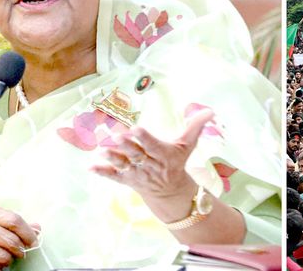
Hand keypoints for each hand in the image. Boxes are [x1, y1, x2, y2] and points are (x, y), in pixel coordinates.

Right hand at [0, 204, 38, 269]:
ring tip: (5, 257)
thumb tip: (37, 228)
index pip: (15, 221)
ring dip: (8, 260)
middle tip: (20, 253)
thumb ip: (15, 225)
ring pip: (3, 255)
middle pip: (11, 240)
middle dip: (20, 250)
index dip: (28, 233)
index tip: (33, 242)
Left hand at [92, 108, 214, 221]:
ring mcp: (137, 173)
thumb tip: (210, 110)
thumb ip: (196, 126)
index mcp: (163, 154)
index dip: (145, 138)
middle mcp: (149, 164)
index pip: (153, 145)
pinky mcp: (127, 180)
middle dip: (126, 146)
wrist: (171, 192)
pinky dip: (103, 172)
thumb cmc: (177, 162)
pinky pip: (114, 176)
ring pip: (124, 165)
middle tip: (116, 136)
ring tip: (102, 150)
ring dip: (113, 158)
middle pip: (137, 155)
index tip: (136, 128)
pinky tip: (91, 166)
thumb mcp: (188, 145)